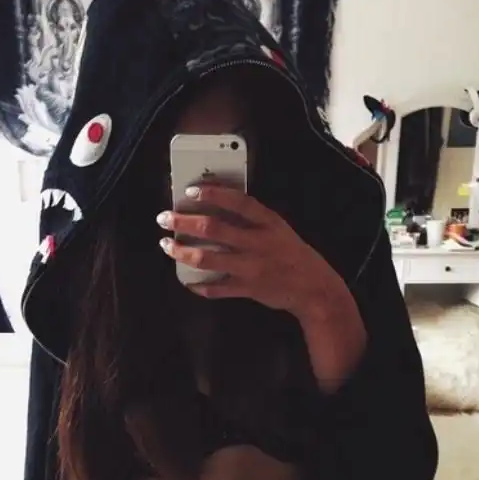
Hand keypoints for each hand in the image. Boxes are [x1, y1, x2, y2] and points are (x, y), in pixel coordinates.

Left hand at [157, 185, 339, 315]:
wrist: (314, 289)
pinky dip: (200, 286)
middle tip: (164, 218)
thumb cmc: (293, 254)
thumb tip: (217, 207)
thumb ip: (253, 220)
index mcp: (268, 223)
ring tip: (167, 246)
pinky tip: (187, 282)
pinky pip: (217, 289)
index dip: (212, 194)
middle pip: (213, 229)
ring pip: (208, 259)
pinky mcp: (248, 289)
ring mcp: (251, 267)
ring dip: (182, 253)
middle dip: (184, 223)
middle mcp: (258, 243)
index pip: (238, 202)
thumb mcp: (279, 229)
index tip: (190, 190)